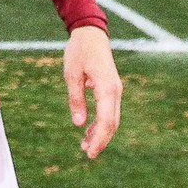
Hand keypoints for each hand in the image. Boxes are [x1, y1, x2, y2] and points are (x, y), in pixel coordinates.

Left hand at [64, 25, 121, 159]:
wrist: (91, 33)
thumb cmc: (79, 51)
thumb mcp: (72, 74)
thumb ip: (76, 99)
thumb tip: (78, 124)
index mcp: (107, 88)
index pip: (106, 120)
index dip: (99, 139)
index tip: (90, 153)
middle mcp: (115, 91)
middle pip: (112, 123)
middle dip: (101, 141)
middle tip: (88, 155)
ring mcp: (115, 91)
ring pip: (112, 119)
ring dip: (100, 134)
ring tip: (85, 147)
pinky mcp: (111, 89)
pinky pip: (109, 111)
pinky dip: (100, 123)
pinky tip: (88, 132)